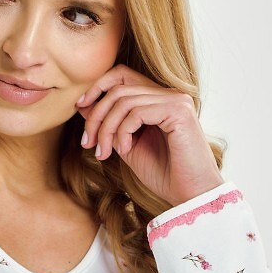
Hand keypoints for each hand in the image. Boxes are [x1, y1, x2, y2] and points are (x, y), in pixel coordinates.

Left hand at [75, 64, 224, 206]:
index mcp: (160, 100)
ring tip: (103, 152)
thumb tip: (83, 105)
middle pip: (118, 89)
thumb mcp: (128, 147)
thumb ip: (111, 125)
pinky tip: (125, 150)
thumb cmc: (165, 176)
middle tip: (87, 143)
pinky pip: (137, 112)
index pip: (122, 76)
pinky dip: (123, 131)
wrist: (191, 196)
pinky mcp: (178, 111)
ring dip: (106, 128)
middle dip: (96, 116)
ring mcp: (176, 100)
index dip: (98, 87)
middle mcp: (170, 95)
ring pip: (124, 100)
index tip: (80, 108)